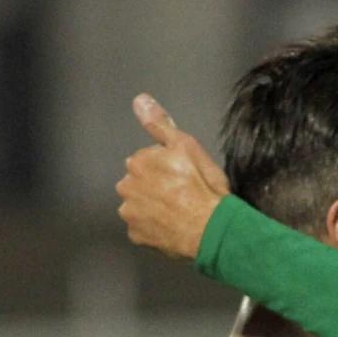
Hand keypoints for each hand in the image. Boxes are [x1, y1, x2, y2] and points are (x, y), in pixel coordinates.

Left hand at [116, 94, 230, 259]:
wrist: (211, 228)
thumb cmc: (202, 186)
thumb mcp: (186, 146)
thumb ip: (160, 124)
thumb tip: (139, 100)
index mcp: (137, 162)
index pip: (148, 160)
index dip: (167, 166)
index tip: (183, 174)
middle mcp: (126, 187)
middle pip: (139, 183)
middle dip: (155, 186)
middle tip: (182, 194)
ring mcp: (130, 214)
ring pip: (139, 205)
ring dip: (152, 207)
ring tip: (178, 212)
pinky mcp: (136, 237)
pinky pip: (143, 228)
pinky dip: (154, 227)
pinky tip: (172, 226)